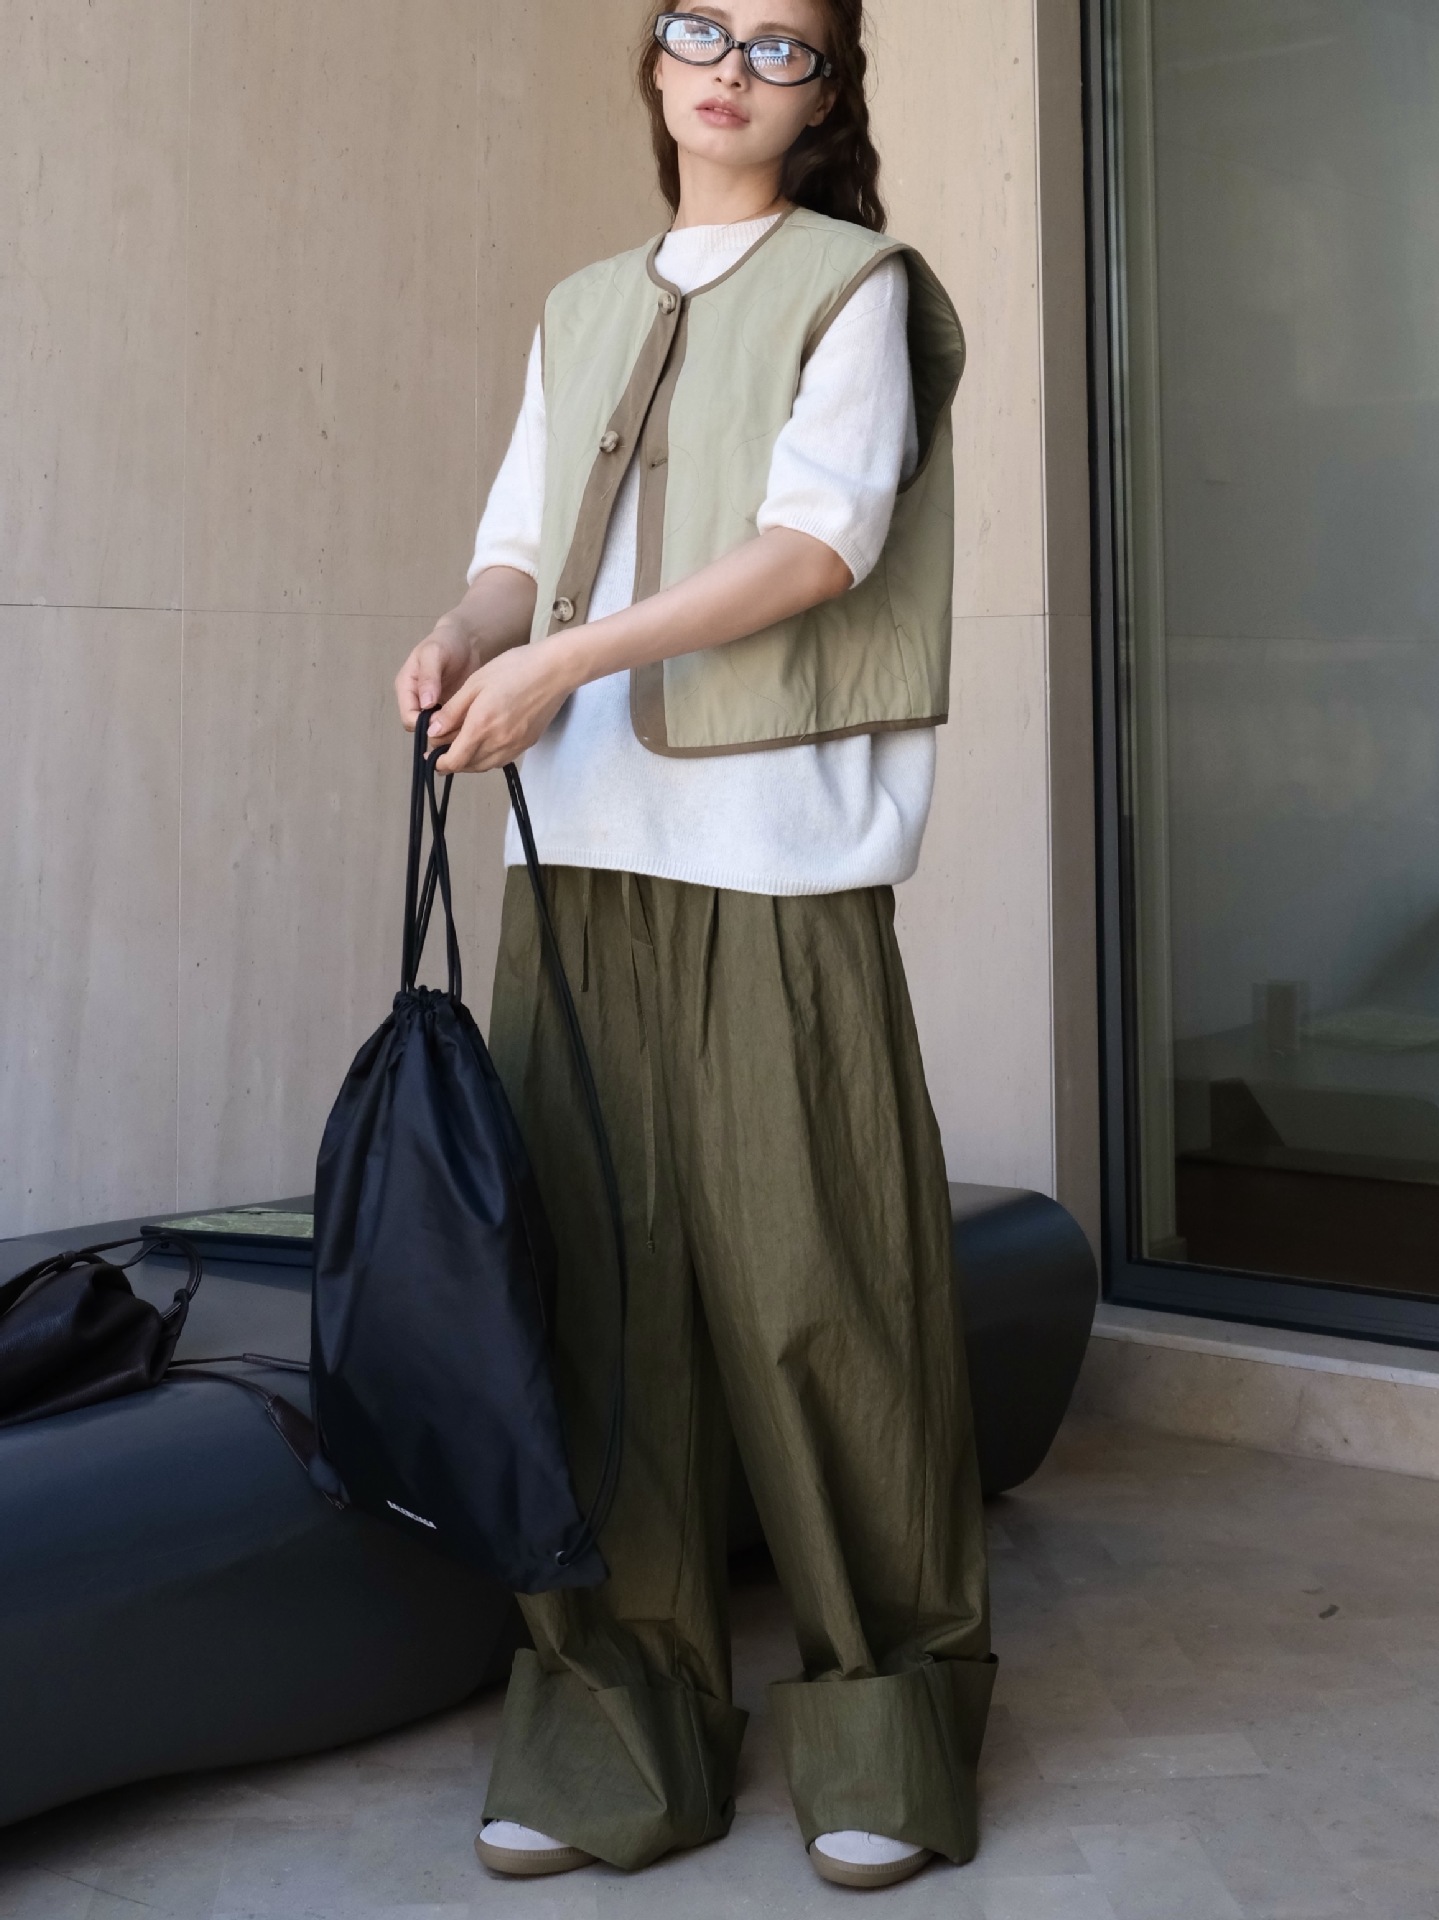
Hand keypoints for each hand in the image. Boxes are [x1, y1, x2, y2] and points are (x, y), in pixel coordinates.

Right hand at [394, 616, 475, 730]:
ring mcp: (431, 706)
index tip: (444, 721)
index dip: (424, 724)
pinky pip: (449, 726)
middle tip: (459, 724)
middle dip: (437, 730)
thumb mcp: (434, 654)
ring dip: (449, 730)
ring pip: (435, 730)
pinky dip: (458, 726)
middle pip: (420, 728)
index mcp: (406, 687)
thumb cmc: (446, 642)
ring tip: (466, 723)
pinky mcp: (446, 709)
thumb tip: (425, 704)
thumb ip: (429, 677)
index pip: (408, 718)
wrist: (465, 640)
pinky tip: (471, 721)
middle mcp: (415, 700)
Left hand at [427, 641, 577, 772]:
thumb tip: (433, 732)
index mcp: (481, 727)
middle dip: (451, 761)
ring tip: (460, 747)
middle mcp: (498, 743)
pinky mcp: (527, 744)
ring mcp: (515, 746)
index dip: (438, 762)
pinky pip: (500, 760)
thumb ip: (452, 711)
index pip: (454, 760)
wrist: (555, 670)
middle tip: (441, 749)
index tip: (429, 755)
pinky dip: (486, 758)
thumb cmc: (513, 668)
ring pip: (484, 766)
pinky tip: (483, 743)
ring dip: (468, 762)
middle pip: (467, 766)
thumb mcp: (475, 683)